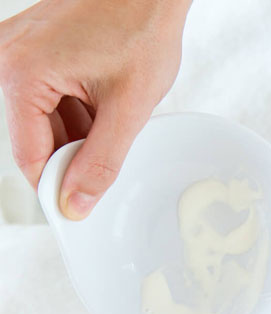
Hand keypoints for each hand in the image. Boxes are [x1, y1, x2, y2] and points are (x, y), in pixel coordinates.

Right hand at [0, 0, 190, 219]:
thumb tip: (76, 202)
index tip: (80, 210)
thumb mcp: (127, 108)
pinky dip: (80, 111)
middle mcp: (9, 58)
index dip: (57, 186)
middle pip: (36, 136)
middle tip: (112, 165)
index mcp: (20, 73)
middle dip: (74, 155)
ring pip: (46, 118)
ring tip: (116, 119)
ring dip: (81, 133)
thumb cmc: (141, 30)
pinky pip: (51, 95)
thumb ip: (101, 162)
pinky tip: (109, 107)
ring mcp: (20, 49)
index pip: (29, 155)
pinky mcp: (37, 47)